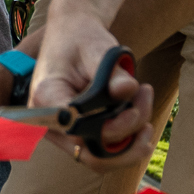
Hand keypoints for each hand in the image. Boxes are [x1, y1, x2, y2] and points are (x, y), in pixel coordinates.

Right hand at [30, 3, 152, 158]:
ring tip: (143, 101)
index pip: (79, 128)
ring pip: (100, 159)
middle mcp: (50, 122)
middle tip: (145, 111)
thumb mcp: (98, 48)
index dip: (111, 127)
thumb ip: (113, 71)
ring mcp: (62, 133)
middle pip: (91, 155)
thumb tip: (128, 90)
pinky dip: (125, 140)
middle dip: (127, 141)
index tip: (133, 108)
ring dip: (130, 141)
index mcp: (47, 97)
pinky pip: (102, 152)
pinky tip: (138, 112)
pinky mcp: (75, 134)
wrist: (72, 34)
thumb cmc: (81, 38)